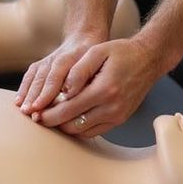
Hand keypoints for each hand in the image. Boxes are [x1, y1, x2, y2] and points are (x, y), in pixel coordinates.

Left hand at [17, 35, 160, 138]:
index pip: (68, 108)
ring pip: (83, 131)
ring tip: (50, 118)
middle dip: (52, 123)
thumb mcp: (97, 51)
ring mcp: (117, 117)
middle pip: (73, 124)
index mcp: (104, 90)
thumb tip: (64, 90)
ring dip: (65, 127)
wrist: (148, 60)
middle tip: (37, 118)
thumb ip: (78, 70)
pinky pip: (94, 132)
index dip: (48, 112)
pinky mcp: (119, 120)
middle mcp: (112, 108)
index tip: (35, 112)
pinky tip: (68, 119)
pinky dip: (79, 129)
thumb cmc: (121, 52)